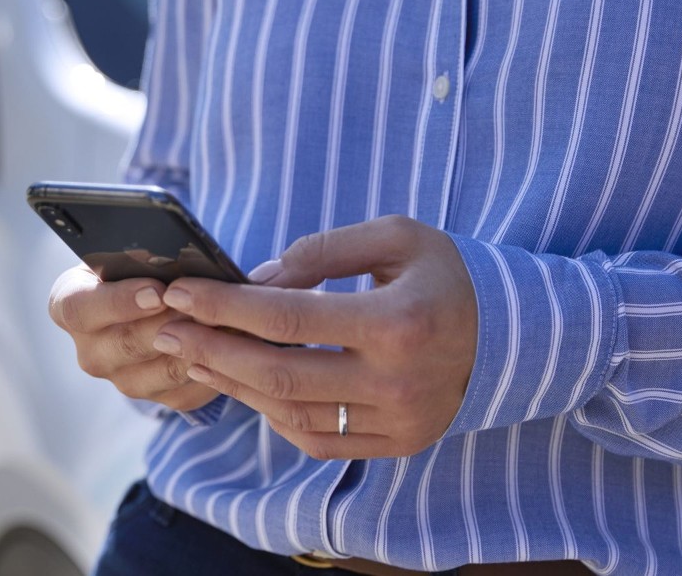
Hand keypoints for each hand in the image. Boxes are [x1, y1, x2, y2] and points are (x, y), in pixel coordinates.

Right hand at [49, 265, 218, 412]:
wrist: (151, 300)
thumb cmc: (138, 265)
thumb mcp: (128, 253)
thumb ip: (140, 257)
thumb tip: (172, 259)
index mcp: (69, 307)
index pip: (80, 309)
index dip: (119, 302)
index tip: (156, 292)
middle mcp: (90, 350)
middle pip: (127, 344)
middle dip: (171, 322)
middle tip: (204, 305)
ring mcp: (122, 379)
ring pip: (164, 370)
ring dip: (199, 344)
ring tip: (229, 320)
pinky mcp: (157, 398)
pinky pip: (188, 389)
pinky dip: (213, 365)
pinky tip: (234, 343)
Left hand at [151, 216, 476, 458]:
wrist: (516, 334)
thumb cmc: (446, 274)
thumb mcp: (395, 237)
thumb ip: (323, 252)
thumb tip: (256, 278)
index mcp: (398, 323)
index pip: (287, 318)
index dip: (224, 305)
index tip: (179, 291)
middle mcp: (398, 382)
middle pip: (279, 374)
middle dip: (210, 350)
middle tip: (164, 329)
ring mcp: (399, 422)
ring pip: (291, 413)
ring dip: (232, 383)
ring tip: (191, 354)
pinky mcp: (399, 444)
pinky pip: (318, 439)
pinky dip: (273, 412)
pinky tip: (243, 382)